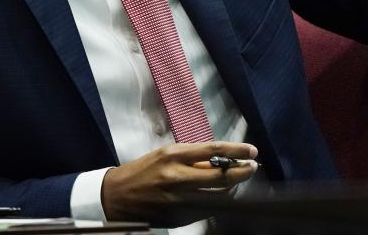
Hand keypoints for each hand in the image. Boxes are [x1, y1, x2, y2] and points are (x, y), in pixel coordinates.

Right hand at [101, 141, 258, 226]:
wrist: (116, 197)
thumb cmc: (140, 172)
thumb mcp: (162, 156)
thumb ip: (190, 158)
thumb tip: (219, 161)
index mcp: (171, 156)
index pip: (212, 151)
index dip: (236, 151)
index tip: (251, 151)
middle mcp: (177, 177)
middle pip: (222, 177)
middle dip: (242, 172)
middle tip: (252, 167)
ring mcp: (180, 200)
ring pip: (219, 196)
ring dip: (232, 188)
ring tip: (236, 181)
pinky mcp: (180, 217)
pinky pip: (208, 209)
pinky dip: (216, 201)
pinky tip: (217, 195)